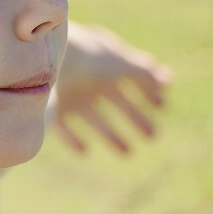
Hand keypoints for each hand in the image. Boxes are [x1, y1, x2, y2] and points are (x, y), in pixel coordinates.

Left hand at [52, 23, 172, 153]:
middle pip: (116, 101)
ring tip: (128, 154)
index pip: (131, 78)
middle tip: (153, 137)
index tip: (164, 108)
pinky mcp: (51, 109)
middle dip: (135, 117)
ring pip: (94, 118)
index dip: (148, 93)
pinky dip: (74, 139)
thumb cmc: (84, 59)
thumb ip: (143, 73)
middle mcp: (86, 79)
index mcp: (102, 62)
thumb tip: (169, 79)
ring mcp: (68, 94)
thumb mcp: (118, 65)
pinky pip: (64, 127)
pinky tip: (85, 151)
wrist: (43, 64)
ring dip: (111, 135)